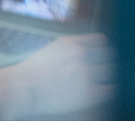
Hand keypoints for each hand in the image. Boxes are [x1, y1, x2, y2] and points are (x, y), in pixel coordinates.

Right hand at [0, 33, 115, 119]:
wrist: (23, 88)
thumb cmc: (33, 72)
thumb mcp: (52, 50)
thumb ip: (71, 47)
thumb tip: (86, 50)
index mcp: (71, 43)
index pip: (101, 40)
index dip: (105, 48)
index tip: (104, 55)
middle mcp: (81, 54)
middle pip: (109, 55)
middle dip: (107, 62)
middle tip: (106, 70)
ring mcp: (86, 73)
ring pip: (111, 71)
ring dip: (108, 76)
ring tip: (104, 81)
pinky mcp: (89, 92)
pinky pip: (110, 89)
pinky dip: (108, 90)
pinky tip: (102, 92)